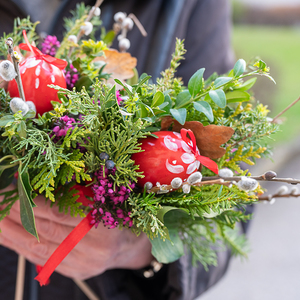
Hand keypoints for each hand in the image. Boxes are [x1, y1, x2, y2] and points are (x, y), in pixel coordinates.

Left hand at [0, 184, 152, 279]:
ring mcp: (84, 264)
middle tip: (0, 201)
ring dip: (12, 234)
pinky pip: (43, 261)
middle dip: (17, 215)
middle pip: (46, 231)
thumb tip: (41, 179)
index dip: (33, 202)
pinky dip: (23, 247)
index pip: (60, 213)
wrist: (131, 242)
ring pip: (40, 249)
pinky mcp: (76, 272)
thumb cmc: (118, 212)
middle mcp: (95, 248)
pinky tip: (9, 237)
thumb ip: (77, 189)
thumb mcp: (104, 196)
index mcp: (105, 223)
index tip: (13, 190)